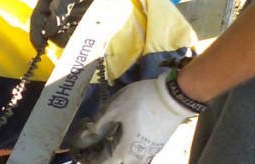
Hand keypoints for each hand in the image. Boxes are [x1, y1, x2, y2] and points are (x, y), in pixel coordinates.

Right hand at [30, 0, 123, 48]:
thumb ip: (58, 13)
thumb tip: (48, 32)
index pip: (37, 20)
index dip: (36, 35)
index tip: (40, 49)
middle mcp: (58, 6)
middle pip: (52, 28)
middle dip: (58, 37)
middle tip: (69, 43)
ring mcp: (71, 10)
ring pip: (66, 30)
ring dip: (71, 36)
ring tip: (80, 37)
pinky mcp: (84, 12)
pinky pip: (79, 27)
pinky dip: (81, 32)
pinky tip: (87, 33)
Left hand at [68, 72, 196, 163]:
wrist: (173, 97)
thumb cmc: (142, 101)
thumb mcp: (115, 108)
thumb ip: (99, 124)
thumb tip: (86, 134)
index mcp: (125, 150)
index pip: (103, 162)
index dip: (91, 159)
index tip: (82, 153)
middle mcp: (138, 156)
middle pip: (116, 163)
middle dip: (102, 157)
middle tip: (92, 146)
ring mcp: (149, 151)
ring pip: (128, 159)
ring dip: (115, 153)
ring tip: (105, 140)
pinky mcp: (156, 145)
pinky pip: (137, 153)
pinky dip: (125, 148)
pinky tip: (120, 135)